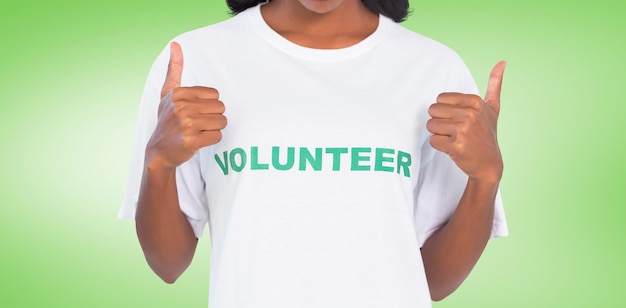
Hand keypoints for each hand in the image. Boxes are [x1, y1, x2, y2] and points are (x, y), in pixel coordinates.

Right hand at [145, 42, 226, 169]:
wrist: (159, 151)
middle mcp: (181, 107)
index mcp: (178, 93)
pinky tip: (198, 141)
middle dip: (213, 117)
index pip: (215, 95)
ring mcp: (186, 124)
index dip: (209, 105)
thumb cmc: (167, 120)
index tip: (194, 112)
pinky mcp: (192, 140)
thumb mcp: (167, 94)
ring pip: (222, 122)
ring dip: (214, 129)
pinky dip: (211, 140)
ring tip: (199, 132)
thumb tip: (175, 44)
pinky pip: (218, 136)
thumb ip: (174, 70)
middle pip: (220, 108)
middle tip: (198, 124)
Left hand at [426, 61, 505, 182]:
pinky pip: (433, 141)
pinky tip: (453, 148)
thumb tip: (502, 62)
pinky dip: (439, 146)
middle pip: (433, 111)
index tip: (459, 119)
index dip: (445, 111)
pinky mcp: (456, 146)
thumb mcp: (493, 109)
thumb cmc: (487, 134)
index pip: (440, 99)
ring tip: (454, 139)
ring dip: (438, 134)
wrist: (489, 164)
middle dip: (439, 122)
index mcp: (475, 102)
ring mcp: (463, 131)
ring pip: (430, 125)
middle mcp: (469, 114)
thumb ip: (494, 85)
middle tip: (454, 131)